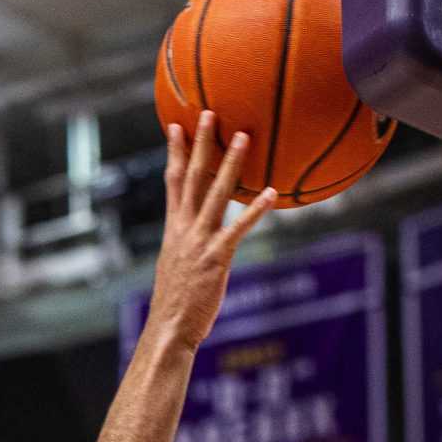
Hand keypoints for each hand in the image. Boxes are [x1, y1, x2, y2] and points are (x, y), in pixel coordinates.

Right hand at [148, 111, 276, 351]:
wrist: (170, 329)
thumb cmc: (176, 303)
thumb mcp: (178, 266)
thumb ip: (189, 245)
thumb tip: (199, 239)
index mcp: (174, 229)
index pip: (173, 181)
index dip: (175, 152)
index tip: (176, 125)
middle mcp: (184, 229)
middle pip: (192, 177)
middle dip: (201, 144)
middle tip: (209, 113)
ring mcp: (200, 242)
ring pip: (216, 194)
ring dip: (230, 164)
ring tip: (244, 136)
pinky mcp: (216, 258)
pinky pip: (239, 228)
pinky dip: (256, 210)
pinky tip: (272, 193)